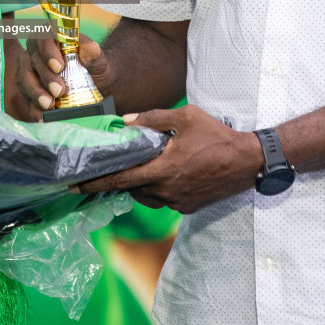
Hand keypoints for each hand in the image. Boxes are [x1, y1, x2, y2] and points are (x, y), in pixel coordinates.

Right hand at [5, 32, 113, 121]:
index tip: (59, 67)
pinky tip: (42, 117)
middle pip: (33, 62)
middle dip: (46, 78)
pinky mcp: (27, 89)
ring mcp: (28, 71)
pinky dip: (33, 108)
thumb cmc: (92, 65)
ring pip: (25, 79)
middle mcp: (34, 52)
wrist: (92, 83)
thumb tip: (90, 48)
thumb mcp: (97, 59)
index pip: (43, 38)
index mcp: (49, 37)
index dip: (48, 52)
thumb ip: (93, 53)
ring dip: (36, 93)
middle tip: (59, 91)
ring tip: (49, 105)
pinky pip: (26, 97)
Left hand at [74, 105, 263, 213]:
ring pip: (146, 197)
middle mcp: (168, 190)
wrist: (248, 161)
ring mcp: (178, 201)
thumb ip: (153, 118)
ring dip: (136, 186)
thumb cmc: (217, 136)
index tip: (76, 184)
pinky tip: (157, 175)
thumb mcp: (185, 117)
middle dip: (112, 184)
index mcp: (164, 169)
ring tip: (132, 170)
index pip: (121, 179)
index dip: (96, 183)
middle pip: (130, 190)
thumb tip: (126, 121)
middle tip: (96, 176)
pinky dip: (154, 189)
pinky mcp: (188, 207)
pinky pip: (162, 200)